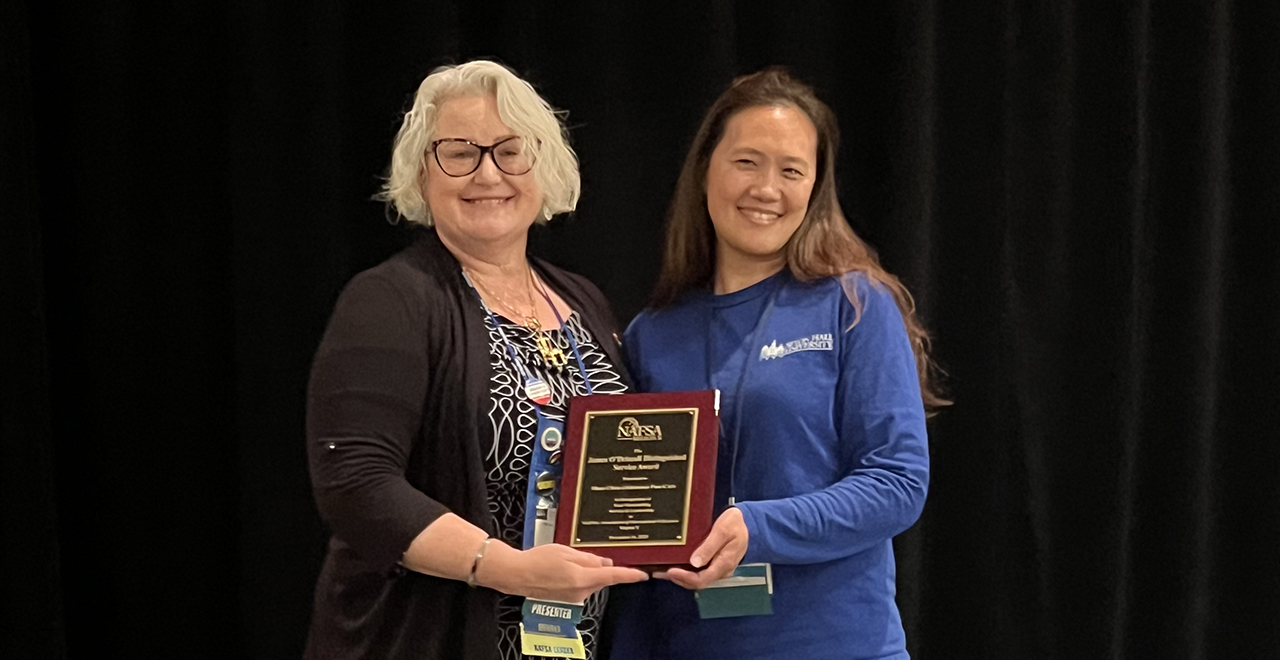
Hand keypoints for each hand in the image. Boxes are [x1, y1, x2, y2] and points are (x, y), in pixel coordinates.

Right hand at [477, 542, 648, 603]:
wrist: (516, 574)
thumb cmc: (536, 561)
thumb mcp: (565, 551)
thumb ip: (588, 558)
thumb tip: (605, 563)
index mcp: (582, 578)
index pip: (612, 577)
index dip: (629, 575)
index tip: (642, 575)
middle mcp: (580, 591)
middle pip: (600, 577)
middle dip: (596, 565)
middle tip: (576, 554)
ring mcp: (573, 598)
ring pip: (589, 581)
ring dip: (583, 570)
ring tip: (562, 562)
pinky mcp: (567, 599)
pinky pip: (580, 585)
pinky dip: (576, 577)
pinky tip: (560, 570)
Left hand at [661, 507, 748, 590]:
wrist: (747, 522)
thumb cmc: (735, 524)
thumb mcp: (723, 530)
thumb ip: (710, 546)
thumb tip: (695, 563)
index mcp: (724, 563)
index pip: (702, 579)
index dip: (684, 578)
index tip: (670, 571)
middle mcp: (721, 571)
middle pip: (697, 583)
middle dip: (678, 579)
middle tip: (660, 572)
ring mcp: (718, 569)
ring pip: (697, 580)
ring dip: (680, 577)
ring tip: (662, 571)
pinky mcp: (714, 565)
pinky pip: (699, 573)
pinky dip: (686, 572)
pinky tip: (675, 566)